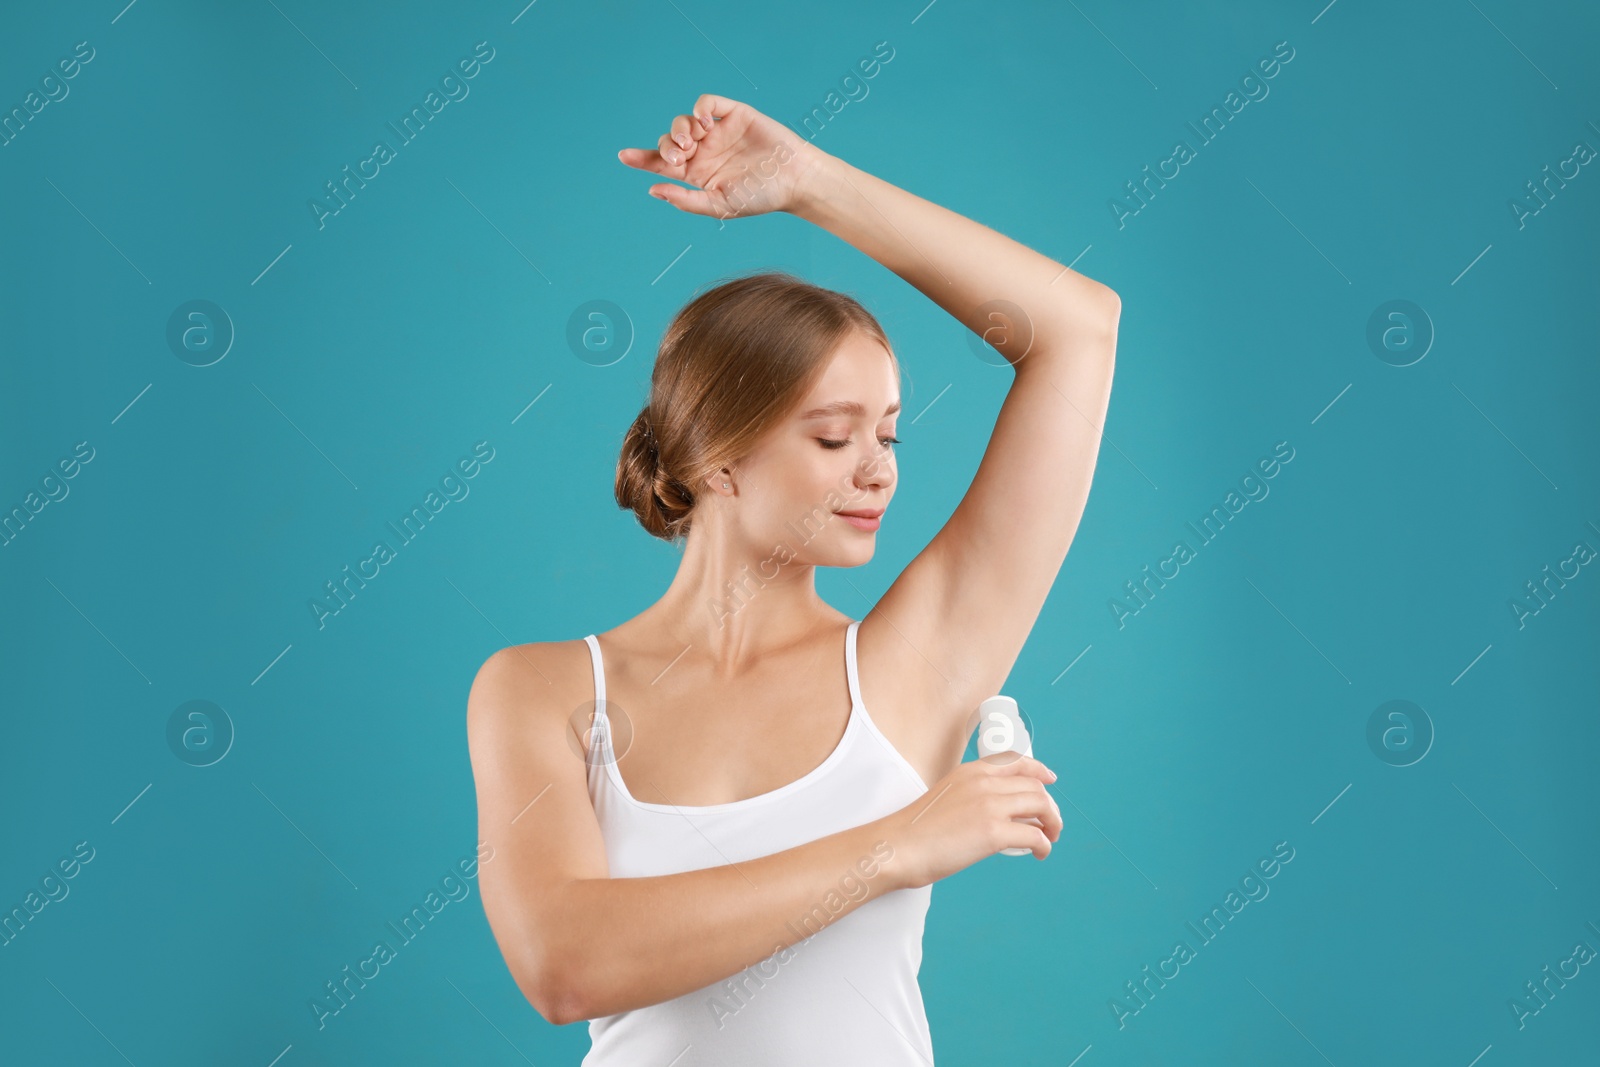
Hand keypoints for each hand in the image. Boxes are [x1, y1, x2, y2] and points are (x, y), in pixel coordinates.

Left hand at [617, 93, 830, 220]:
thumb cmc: (759, 197)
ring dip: (680, 130)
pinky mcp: (733, 114)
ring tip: (692, 144)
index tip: (623, 157)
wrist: (794, 180)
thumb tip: (653, 189)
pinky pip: (708, 103)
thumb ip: (686, 201)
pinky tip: (704, 122)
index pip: (661, 164)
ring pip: (684, 121)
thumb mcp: (719, 206)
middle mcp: (704, 151)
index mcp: (697, 174)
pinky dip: (700, 108)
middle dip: (666, 147)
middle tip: (680, 159)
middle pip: (669, 141)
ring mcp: (717, 131)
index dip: (641, 159)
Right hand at [879, 754, 1063, 889]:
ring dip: (1052, 822)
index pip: (1016, 761)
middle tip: (1050, 823)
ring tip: (1049, 837)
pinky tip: (1039, 853)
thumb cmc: (916, 830)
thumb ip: (971, 796)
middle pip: (1034, 785)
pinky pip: (1034, 835)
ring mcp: (989, 806)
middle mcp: (984, 783)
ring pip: (1041, 805)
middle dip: (1049, 805)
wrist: (899, 846)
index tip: (1050, 779)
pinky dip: (1044, 844)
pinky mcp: (993, 832)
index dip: (1039, 770)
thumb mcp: (946, 796)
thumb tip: (999, 813)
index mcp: (971, 771)